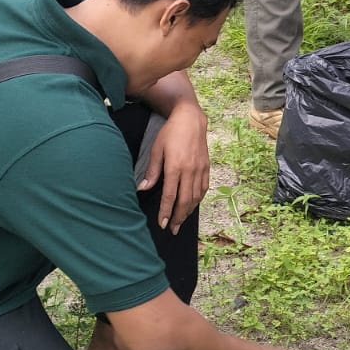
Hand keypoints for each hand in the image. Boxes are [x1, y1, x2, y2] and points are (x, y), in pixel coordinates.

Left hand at [137, 103, 209, 232]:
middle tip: (173, 229)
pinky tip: (192, 205)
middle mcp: (190, 171)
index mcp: (175, 167)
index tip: (162, 224)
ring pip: (195, 197)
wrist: (191, 119)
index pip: (170, 196)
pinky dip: (198, 200)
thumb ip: (152, 171)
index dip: (166, 212)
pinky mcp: (206, 167)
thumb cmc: (170, 133)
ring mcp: (200, 170)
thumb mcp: (157, 149)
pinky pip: (203, 188)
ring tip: (181, 221)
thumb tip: (143, 188)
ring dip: (188, 211)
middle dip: (178, 217)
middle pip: (184, 201)